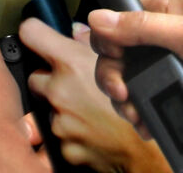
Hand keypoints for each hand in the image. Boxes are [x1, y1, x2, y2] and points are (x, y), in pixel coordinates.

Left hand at [19, 18, 171, 171]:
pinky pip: (60, 133)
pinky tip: (92, 127)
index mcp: (69, 63)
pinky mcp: (63, 146)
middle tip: (72, 82)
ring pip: (49, 107)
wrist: (151, 152)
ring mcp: (59, 120)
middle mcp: (58, 90)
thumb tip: (76, 31)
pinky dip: (72, 131)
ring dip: (62, 107)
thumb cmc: (139, 104)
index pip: (31, 33)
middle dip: (49, 78)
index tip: (37, 36)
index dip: (34, 32)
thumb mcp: (120, 60)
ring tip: (89, 108)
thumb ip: (92, 42)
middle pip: (35, 76)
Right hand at [89, 0, 182, 133]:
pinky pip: (147, 104)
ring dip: (124, 98)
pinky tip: (145, 121)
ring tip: (133, 110)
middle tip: (120, 90)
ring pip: (129, 82)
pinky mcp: (178, 94)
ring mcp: (170, 69)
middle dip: (112, 74)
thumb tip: (97, 17)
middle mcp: (163, 40)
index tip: (112, 55)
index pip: (119, 21)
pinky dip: (141, 114)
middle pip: (118, 55)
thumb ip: (141, 27)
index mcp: (165, 13)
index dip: (108, 39)